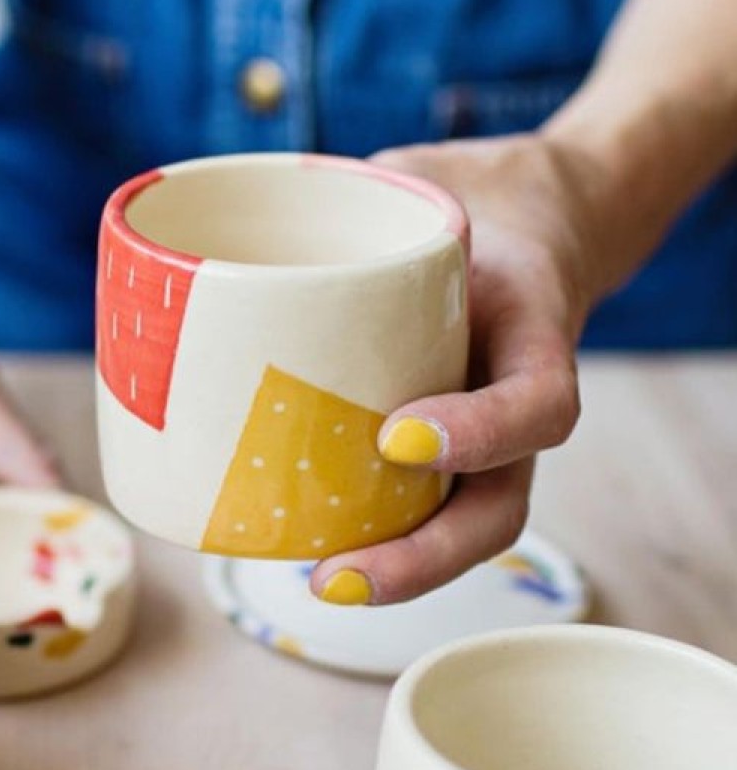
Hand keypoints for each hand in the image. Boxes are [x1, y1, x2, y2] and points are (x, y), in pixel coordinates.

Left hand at [310, 132, 598, 604]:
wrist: (515, 222)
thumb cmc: (469, 209)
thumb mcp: (436, 186)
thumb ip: (365, 195)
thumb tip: (232, 216)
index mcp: (532, 336)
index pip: (537, 406)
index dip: (480, 433)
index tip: (399, 436)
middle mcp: (509, 405)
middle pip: (494, 510)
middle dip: (421, 558)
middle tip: (335, 579)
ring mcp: (478, 435)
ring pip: (457, 526)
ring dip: (393, 568)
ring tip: (315, 583)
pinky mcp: (431, 444)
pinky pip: (407, 500)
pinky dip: (355, 524)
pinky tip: (285, 531)